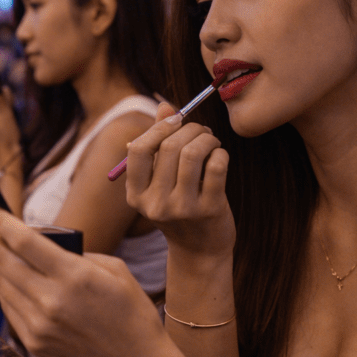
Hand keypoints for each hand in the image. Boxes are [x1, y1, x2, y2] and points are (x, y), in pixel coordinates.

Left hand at [0, 203, 169, 356]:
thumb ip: (75, 253)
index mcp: (74, 277)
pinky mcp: (34, 341)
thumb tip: (44, 244)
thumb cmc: (131, 312)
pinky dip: (0, 283)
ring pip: (0, 283)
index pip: (23, 241)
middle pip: (1, 260)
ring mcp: (38, 324)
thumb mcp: (114, 268)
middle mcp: (50, 301)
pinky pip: (8, 305)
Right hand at [124, 102, 235, 264]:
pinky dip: (220, 153)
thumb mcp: (162, 181)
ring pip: (192, 154)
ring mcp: (182, 209)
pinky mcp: (209, 211)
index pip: (138, 150)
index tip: (176, 120)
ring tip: (212, 141)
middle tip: (201, 130)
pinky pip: (216, 167)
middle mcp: (155, 204)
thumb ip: (160, 143)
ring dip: (206, 138)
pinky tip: (220, 156)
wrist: (200, 250)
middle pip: (169, 147)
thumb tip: (165, 106)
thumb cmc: (179, 207)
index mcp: (136, 195)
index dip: (159, 128)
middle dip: (190, 128)